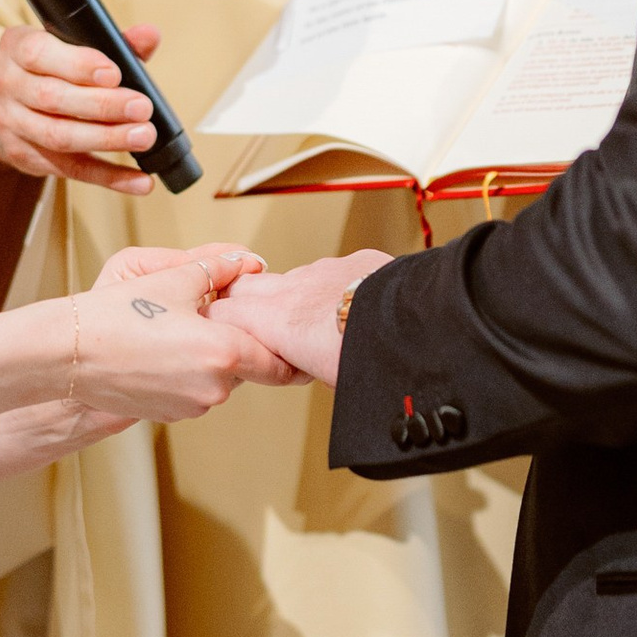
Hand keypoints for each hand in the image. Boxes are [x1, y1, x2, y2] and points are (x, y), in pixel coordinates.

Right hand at [0, 20, 162, 195]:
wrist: (13, 103)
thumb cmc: (54, 67)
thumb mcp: (74, 45)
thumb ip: (114, 42)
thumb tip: (150, 36)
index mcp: (17, 46)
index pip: (40, 53)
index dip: (78, 65)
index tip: (115, 74)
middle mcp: (6, 83)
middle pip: (52, 98)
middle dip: (102, 105)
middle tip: (142, 108)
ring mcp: (10, 123)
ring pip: (58, 136)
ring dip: (106, 139)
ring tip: (144, 137)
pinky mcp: (23, 156)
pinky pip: (70, 170)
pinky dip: (109, 177)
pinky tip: (140, 180)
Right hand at [69, 245, 297, 422]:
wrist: (69, 354)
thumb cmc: (116, 317)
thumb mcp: (172, 278)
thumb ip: (219, 268)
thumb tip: (244, 261)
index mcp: (223, 353)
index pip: (279, 362)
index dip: (286, 347)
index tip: (288, 336)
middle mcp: (213, 388)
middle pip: (248, 367)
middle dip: (238, 343)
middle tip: (216, 317)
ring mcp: (191, 406)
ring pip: (219, 379)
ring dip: (210, 358)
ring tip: (178, 330)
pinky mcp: (170, 415)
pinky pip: (194, 390)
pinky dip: (188, 372)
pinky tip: (162, 350)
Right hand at [213, 246, 388, 386]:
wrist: (416, 323)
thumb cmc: (371, 357)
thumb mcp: (326, 377)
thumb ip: (304, 363)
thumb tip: (310, 366)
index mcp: (276, 321)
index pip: (221, 314)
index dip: (220, 327)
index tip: (226, 341)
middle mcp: (292, 290)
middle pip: (242, 286)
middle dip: (240, 303)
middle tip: (255, 328)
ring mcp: (321, 270)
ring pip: (287, 278)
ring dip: (287, 296)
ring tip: (308, 320)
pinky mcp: (352, 260)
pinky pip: (327, 270)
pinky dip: (327, 286)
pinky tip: (346, 304)